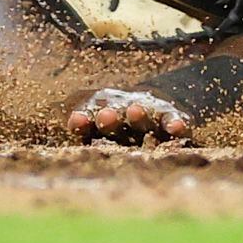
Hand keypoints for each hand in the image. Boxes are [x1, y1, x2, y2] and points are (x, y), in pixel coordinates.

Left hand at [65, 87, 193, 145]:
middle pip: (114, 118)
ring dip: (138, 115)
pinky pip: (172, 120)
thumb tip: (66, 141)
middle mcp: (122, 116)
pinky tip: (177, 127)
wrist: (162, 101)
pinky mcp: (172, 118)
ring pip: (141, 117)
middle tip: (105, 116)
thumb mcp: (102, 139)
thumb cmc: (123, 132)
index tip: (76, 120)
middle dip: (109, 117)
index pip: (88, 124)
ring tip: (136, 112)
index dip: (83, 122)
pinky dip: (175, 123)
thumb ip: (87, 138)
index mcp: (102, 123)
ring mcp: (148, 116)